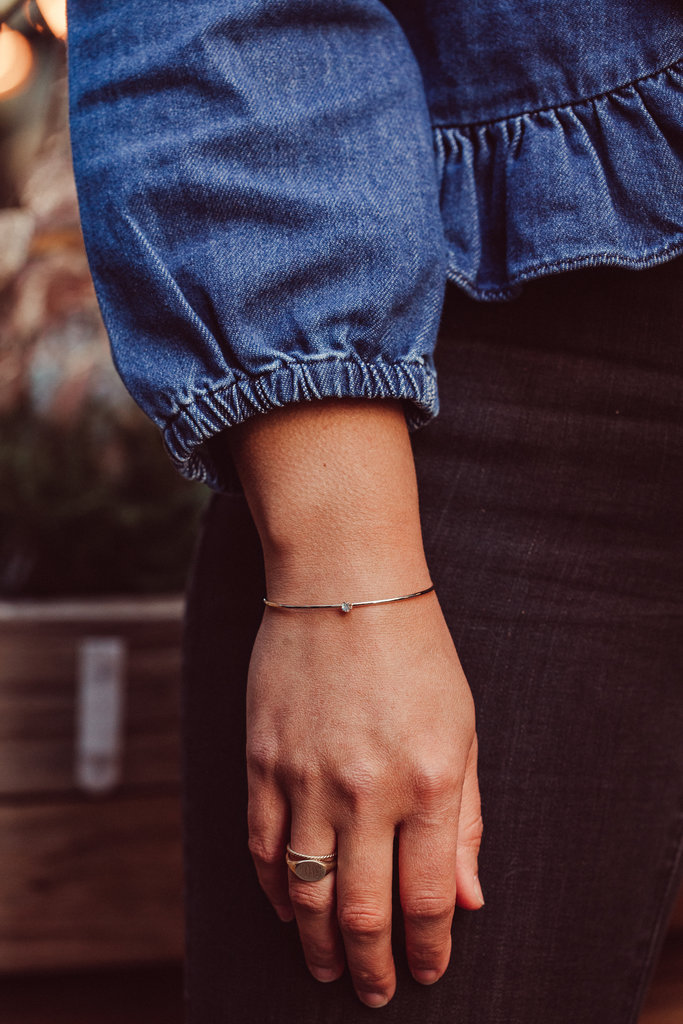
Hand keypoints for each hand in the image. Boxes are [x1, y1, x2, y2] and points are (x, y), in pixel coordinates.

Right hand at [246, 589, 483, 1007]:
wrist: (343, 585)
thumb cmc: (414, 654)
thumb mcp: (460, 730)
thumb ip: (465, 820)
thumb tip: (467, 901)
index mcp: (428, 782)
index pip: (428, 899)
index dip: (427, 949)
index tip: (425, 972)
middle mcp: (365, 790)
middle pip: (361, 910)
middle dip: (370, 965)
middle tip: (373, 990)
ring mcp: (306, 777)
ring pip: (305, 892)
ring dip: (316, 943)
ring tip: (327, 968)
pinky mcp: (262, 761)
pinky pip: (263, 847)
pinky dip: (274, 889)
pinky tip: (286, 907)